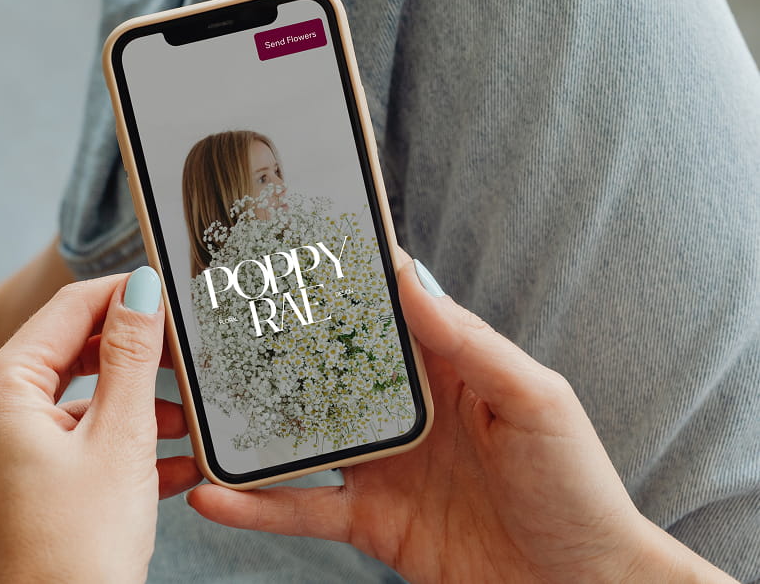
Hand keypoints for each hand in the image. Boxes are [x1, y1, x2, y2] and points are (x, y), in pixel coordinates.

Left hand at [0, 268, 201, 583]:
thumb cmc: (82, 546)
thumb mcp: (120, 436)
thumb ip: (132, 355)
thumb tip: (141, 288)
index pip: (64, 312)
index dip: (119, 292)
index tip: (165, 284)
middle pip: (66, 357)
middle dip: (131, 358)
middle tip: (182, 354)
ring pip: (72, 406)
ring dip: (131, 408)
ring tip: (183, 424)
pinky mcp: (13, 492)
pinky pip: (67, 448)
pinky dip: (114, 446)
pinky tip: (167, 464)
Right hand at [187, 255, 736, 583]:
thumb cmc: (576, 487)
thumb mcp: (534, 400)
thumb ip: (469, 341)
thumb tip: (408, 278)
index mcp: (443, 367)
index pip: (380, 309)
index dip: (336, 278)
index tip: (283, 246)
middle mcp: (401, 410)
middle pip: (323, 367)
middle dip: (270, 343)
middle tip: (210, 317)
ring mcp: (380, 465)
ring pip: (298, 434)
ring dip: (246, 422)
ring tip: (190, 405)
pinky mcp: (368, 521)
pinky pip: (300, 510)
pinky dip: (255, 506)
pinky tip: (214, 495)